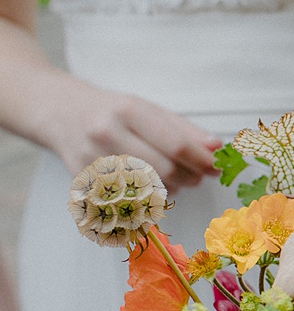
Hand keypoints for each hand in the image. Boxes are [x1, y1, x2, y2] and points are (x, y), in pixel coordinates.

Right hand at [42, 73, 221, 192]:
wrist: (58, 111)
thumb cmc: (112, 111)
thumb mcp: (149, 110)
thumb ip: (185, 130)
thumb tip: (217, 148)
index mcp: (128, 110)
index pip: (176, 144)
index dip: (202, 161)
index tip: (218, 168)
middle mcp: (107, 133)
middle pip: (165, 171)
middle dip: (189, 177)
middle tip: (196, 176)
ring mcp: (91, 158)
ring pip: (148, 189)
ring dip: (170, 189)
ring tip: (169, 176)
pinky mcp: (82, 181)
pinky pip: (127, 201)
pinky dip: (146, 198)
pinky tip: (146, 186)